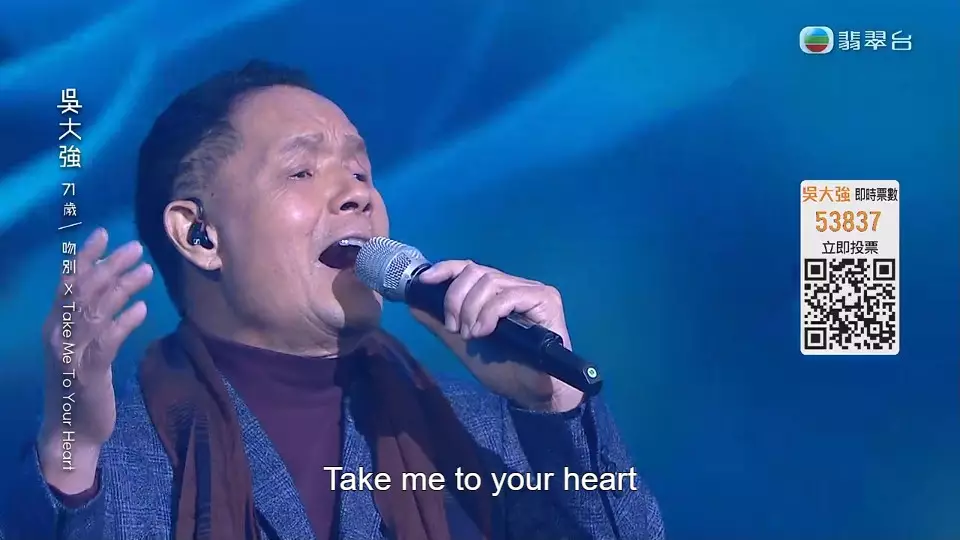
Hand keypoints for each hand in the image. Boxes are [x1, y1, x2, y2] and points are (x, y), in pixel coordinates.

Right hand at [39, 228, 152, 492]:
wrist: (71, 431)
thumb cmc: (80, 386)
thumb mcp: (81, 347)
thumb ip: (90, 320)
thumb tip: (110, 287)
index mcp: (54, 325)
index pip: (68, 282)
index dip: (86, 257)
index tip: (105, 233)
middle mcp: (59, 334)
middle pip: (84, 291)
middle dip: (110, 265)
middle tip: (136, 247)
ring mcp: (72, 352)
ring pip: (96, 311)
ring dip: (122, 287)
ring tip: (146, 270)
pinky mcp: (89, 372)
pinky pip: (107, 341)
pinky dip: (124, 321)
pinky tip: (143, 309)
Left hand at [410, 260, 582, 412]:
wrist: (534, 393)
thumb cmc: (503, 368)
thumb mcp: (463, 345)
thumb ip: (441, 324)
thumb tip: (413, 304)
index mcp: (497, 291)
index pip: (469, 267)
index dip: (446, 269)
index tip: (426, 282)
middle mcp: (515, 285)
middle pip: (475, 271)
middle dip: (456, 299)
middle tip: (456, 329)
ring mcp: (531, 290)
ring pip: (490, 282)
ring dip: (472, 309)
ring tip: (472, 335)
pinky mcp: (545, 299)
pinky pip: (508, 296)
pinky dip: (490, 313)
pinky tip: (484, 331)